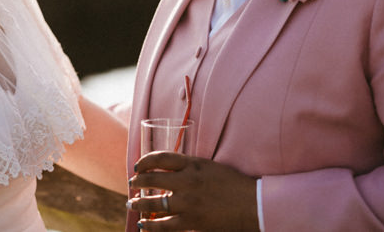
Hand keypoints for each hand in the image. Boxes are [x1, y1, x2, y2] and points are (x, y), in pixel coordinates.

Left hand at [127, 151, 258, 230]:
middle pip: (152, 179)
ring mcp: (188, 202)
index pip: (160, 158)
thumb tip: (169, 171)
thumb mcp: (210, 167)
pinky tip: (143, 225)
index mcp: (193, 164)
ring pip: (154, 203)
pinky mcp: (192, 221)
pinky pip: (164, 225)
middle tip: (131, 184)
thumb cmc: (233, 184)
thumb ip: (190, 167)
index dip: (144, 161)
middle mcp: (187, 181)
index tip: (138, 166)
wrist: (252, 204)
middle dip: (137, 182)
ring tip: (131, 205)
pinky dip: (151, 226)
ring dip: (138, 204)